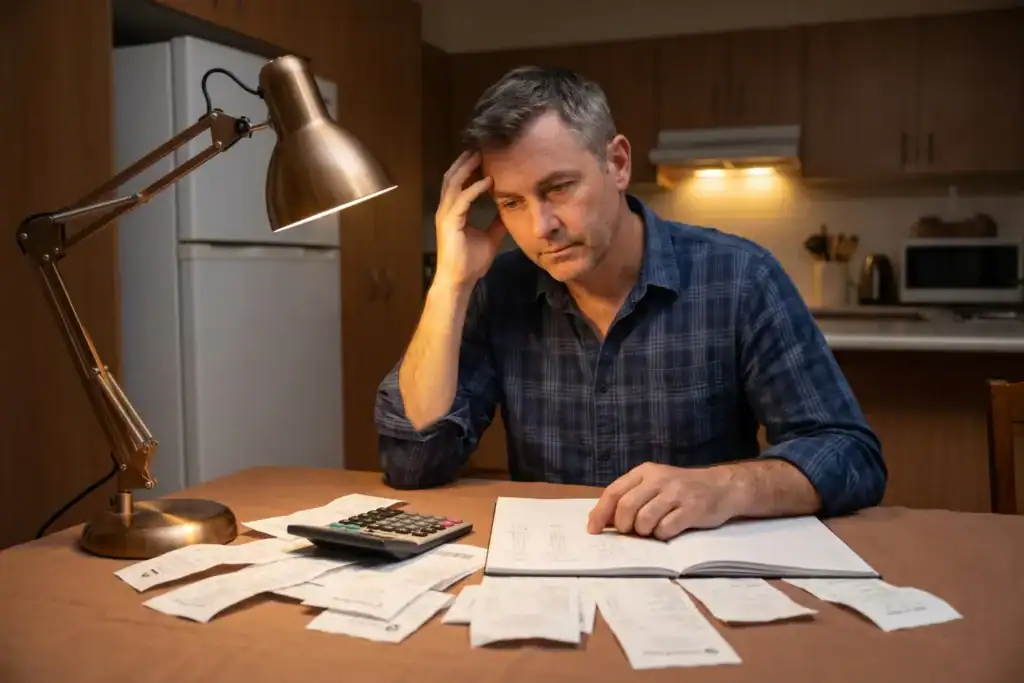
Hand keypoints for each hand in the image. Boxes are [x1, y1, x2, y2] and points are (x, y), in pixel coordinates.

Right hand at [434, 150, 506, 286]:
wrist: (459, 281)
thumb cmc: (471, 262)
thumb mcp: (490, 237)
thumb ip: (497, 222)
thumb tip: (510, 211)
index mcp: (454, 211)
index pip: (459, 183)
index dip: (468, 168)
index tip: (483, 156)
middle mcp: (446, 209)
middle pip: (453, 177)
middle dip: (465, 161)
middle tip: (480, 147)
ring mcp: (445, 215)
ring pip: (454, 183)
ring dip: (467, 168)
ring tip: (481, 155)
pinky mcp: (449, 222)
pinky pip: (462, 199)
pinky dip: (475, 188)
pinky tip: (488, 181)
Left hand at [586, 463, 740, 539]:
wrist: (721, 487)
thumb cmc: (681, 489)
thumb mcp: (654, 485)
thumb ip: (630, 498)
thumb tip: (602, 520)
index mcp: (645, 471)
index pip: (614, 491)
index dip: (601, 512)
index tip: (593, 529)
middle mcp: (659, 479)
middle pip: (626, 507)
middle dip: (623, 525)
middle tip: (630, 532)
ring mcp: (676, 494)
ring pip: (644, 520)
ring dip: (644, 531)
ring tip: (652, 529)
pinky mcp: (692, 509)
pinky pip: (666, 529)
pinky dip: (662, 535)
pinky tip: (668, 531)